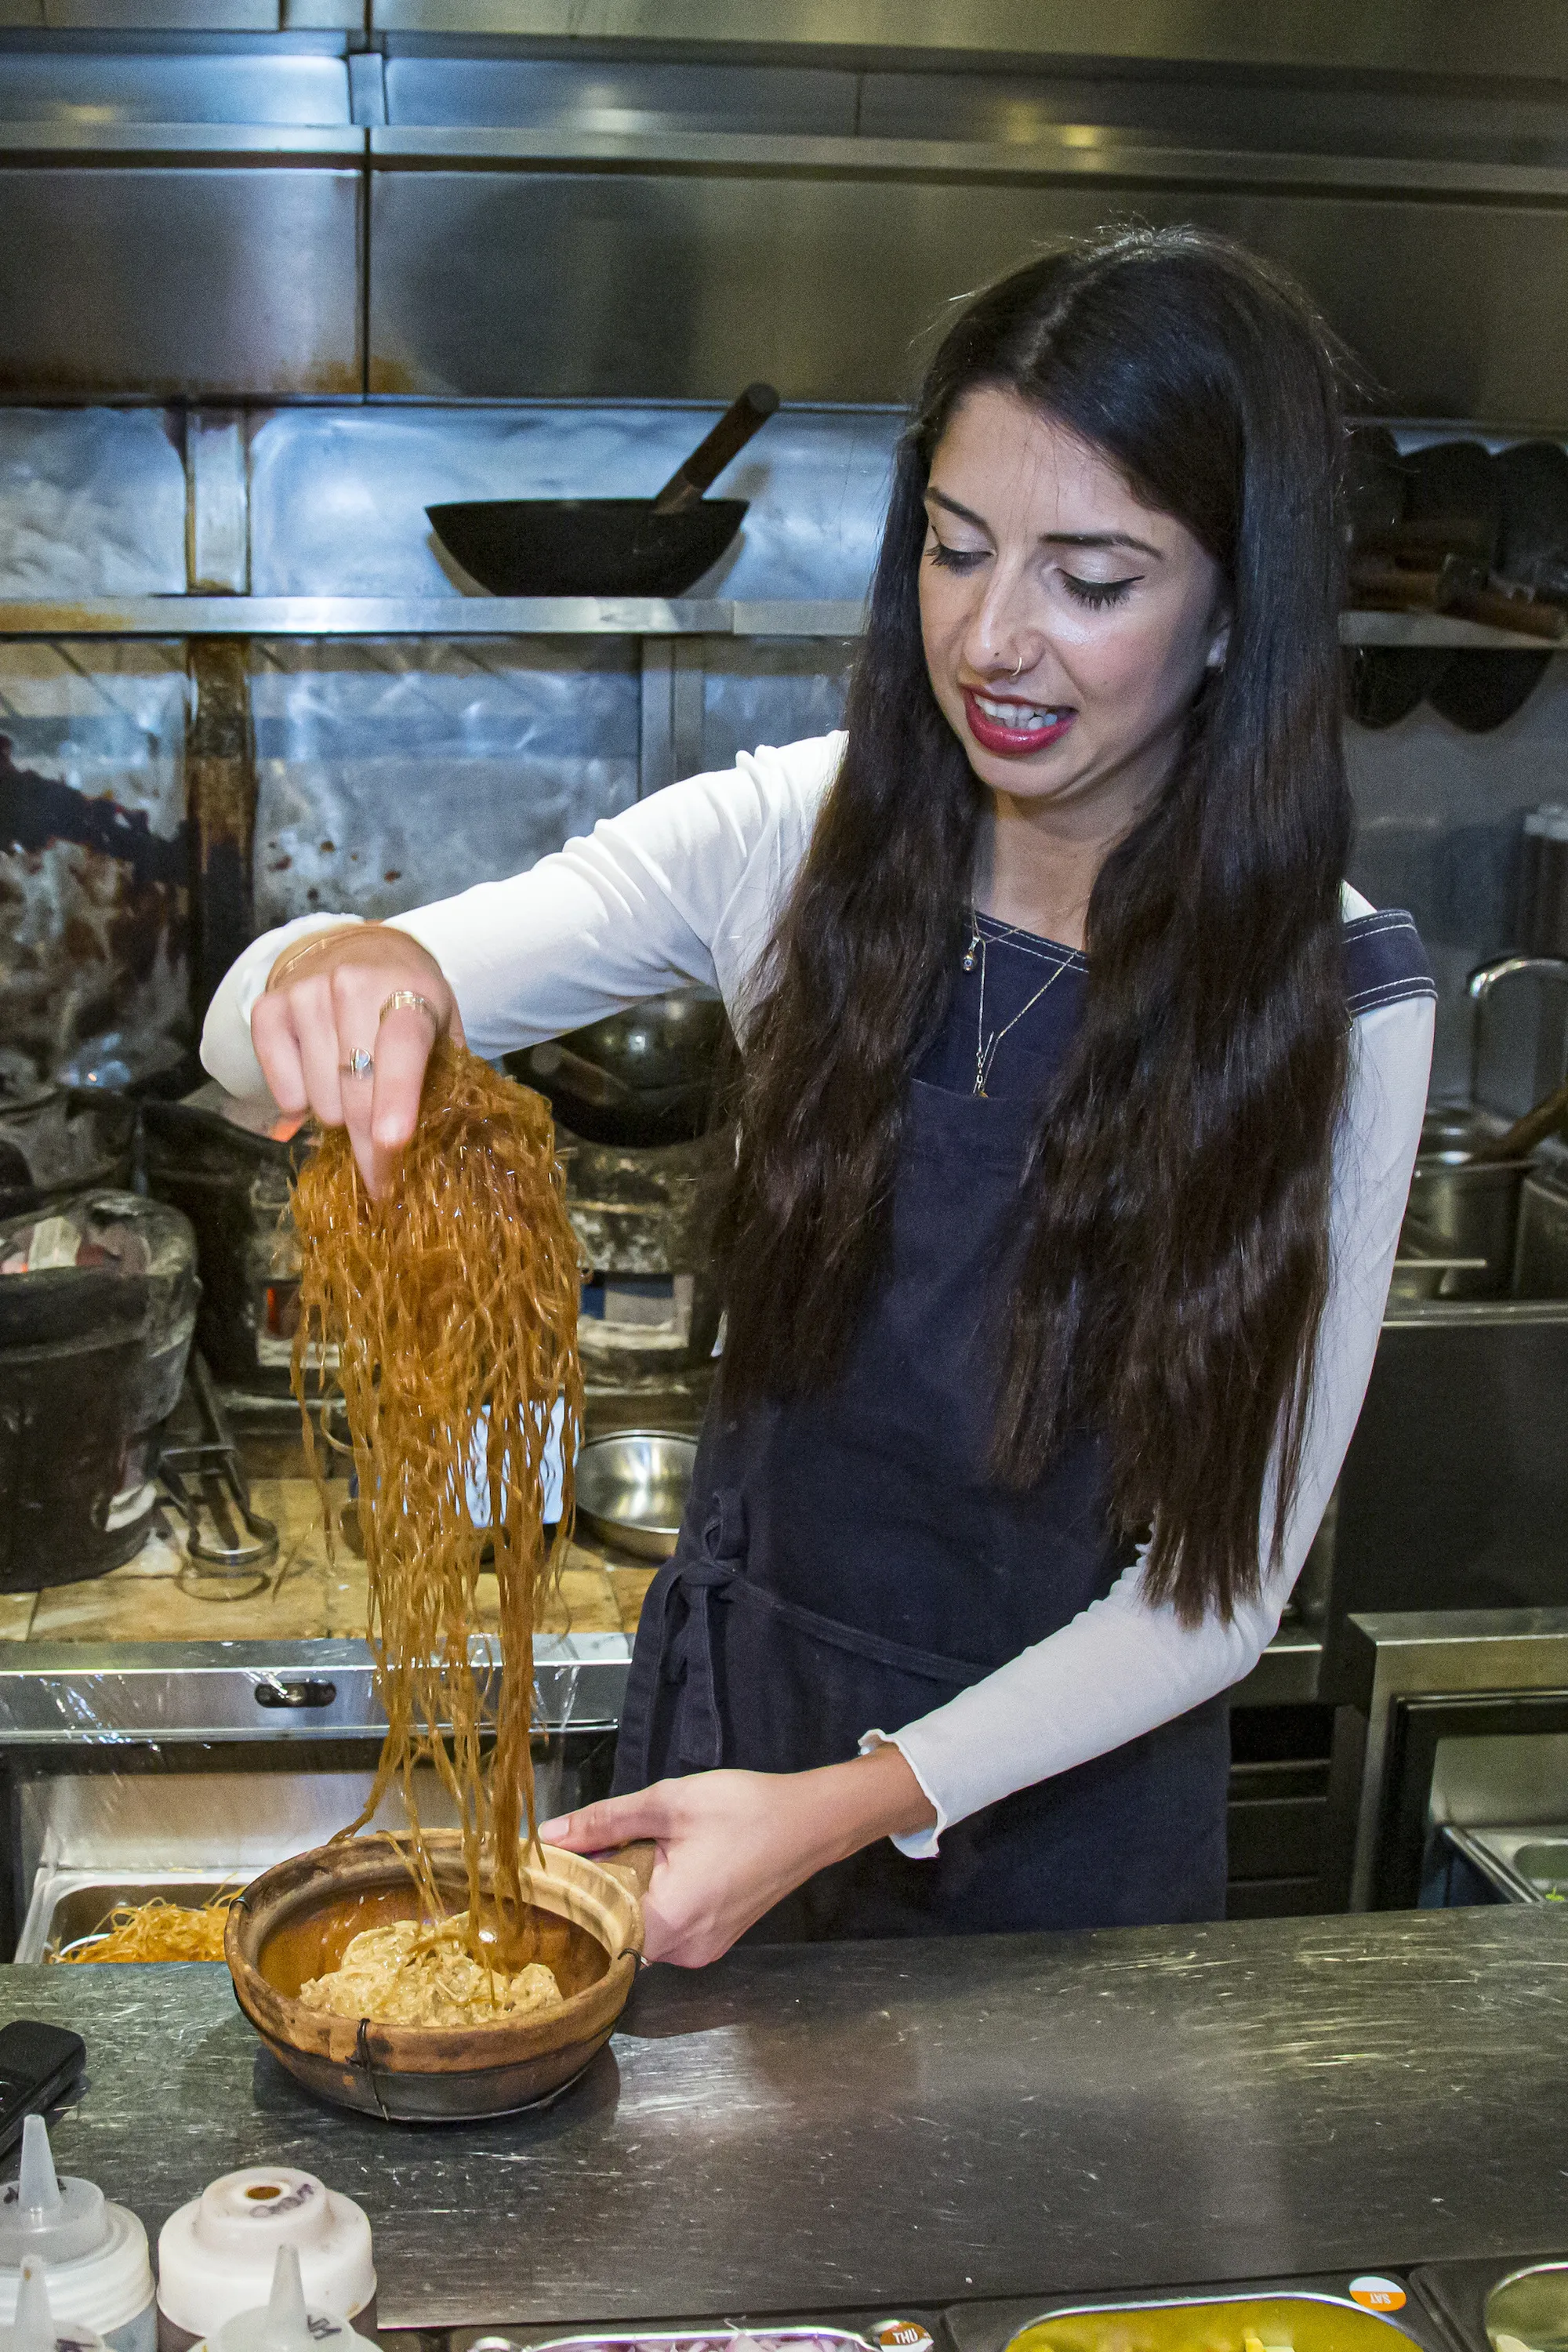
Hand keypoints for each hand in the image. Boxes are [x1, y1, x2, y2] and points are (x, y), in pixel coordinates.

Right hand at [250, 927, 464, 1194]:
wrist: (359, 950)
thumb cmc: (410, 1002)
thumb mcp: (443, 1028)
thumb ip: (446, 1079)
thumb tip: (445, 1151)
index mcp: (408, 991)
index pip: (400, 1048)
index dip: (396, 1097)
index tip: (392, 1143)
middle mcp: (350, 984)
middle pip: (356, 1089)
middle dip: (370, 1148)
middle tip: (382, 1179)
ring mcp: (304, 994)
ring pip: (319, 1100)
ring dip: (338, 1117)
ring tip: (353, 1096)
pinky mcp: (268, 1008)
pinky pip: (282, 1090)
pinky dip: (300, 1104)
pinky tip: (317, 1083)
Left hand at [538, 1745, 936, 1966]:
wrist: (812, 1821)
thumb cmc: (745, 1809)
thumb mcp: (668, 1803)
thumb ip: (603, 1821)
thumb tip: (546, 1836)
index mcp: (668, 1921)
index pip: (593, 1928)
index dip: (567, 1899)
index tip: (546, 1873)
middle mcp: (683, 1951)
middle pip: (614, 1932)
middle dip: (595, 1892)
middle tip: (583, 1849)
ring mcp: (701, 1951)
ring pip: (639, 1930)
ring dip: (625, 1894)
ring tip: (624, 1850)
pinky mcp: (713, 1941)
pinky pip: (665, 1928)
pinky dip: (651, 1900)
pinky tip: (655, 1864)